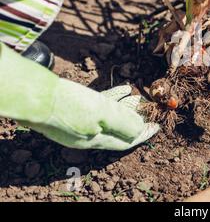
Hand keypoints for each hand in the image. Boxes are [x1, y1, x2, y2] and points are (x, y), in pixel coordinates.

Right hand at [0, 43, 158, 150]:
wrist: (34, 95)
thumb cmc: (70, 105)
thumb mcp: (103, 114)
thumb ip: (124, 123)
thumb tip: (140, 130)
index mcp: (96, 140)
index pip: (126, 141)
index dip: (143, 134)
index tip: (157, 127)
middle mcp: (87, 135)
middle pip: (118, 128)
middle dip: (134, 117)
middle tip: (146, 106)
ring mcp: (77, 123)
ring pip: (107, 115)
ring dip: (123, 105)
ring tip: (136, 93)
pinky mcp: (70, 109)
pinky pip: (96, 106)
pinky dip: (110, 98)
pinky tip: (122, 87)